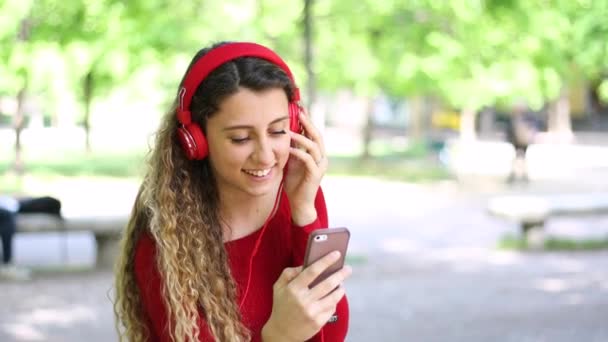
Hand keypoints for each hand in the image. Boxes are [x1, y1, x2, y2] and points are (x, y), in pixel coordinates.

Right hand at [262, 251, 351, 341]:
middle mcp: (303, 301)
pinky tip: (333, 297)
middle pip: (327, 284)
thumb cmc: (281, 306)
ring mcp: (312, 312)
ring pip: (333, 297)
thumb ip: (289, 273)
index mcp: (293, 289)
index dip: (325, 261)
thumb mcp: (278, 287)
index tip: (336, 254)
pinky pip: (332, 308)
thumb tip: (305, 264)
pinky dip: (334, 301)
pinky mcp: (318, 322)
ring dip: (340, 288)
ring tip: (342, 283)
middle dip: (340, 274)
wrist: (281, 333)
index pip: (312, 271)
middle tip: (347, 268)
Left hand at [284, 110, 327, 224]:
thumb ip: (292, 149)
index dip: (308, 121)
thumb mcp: (292, 162)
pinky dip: (298, 152)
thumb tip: (286, 133)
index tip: (300, 108)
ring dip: (302, 137)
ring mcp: (320, 166)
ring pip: (314, 146)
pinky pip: (308, 160)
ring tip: (290, 131)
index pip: (314, 134)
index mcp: (317, 154)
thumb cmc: (295, 183)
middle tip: (299, 112)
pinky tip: (289, 148)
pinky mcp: (315, 175)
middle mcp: (321, 158)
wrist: (300, 203)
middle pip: (317, 136)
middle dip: (308, 123)